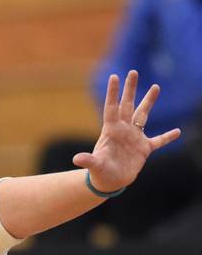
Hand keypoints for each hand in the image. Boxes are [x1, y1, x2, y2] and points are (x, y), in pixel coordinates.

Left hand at [73, 70, 181, 192]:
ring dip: (149, 102)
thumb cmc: (100, 173)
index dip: (113, 93)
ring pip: (143, 115)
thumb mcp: (95, 166)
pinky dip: (167, 137)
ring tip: (155, 86)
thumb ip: (89, 160)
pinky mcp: (144, 149)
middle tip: (133, 72)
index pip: (112, 108)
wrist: (109, 182)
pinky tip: (178, 132)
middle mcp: (123, 130)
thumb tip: (77, 159)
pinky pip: (158, 140)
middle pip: (128, 105)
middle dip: (130, 90)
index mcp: (111, 131)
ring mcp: (134, 138)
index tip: (114, 76)